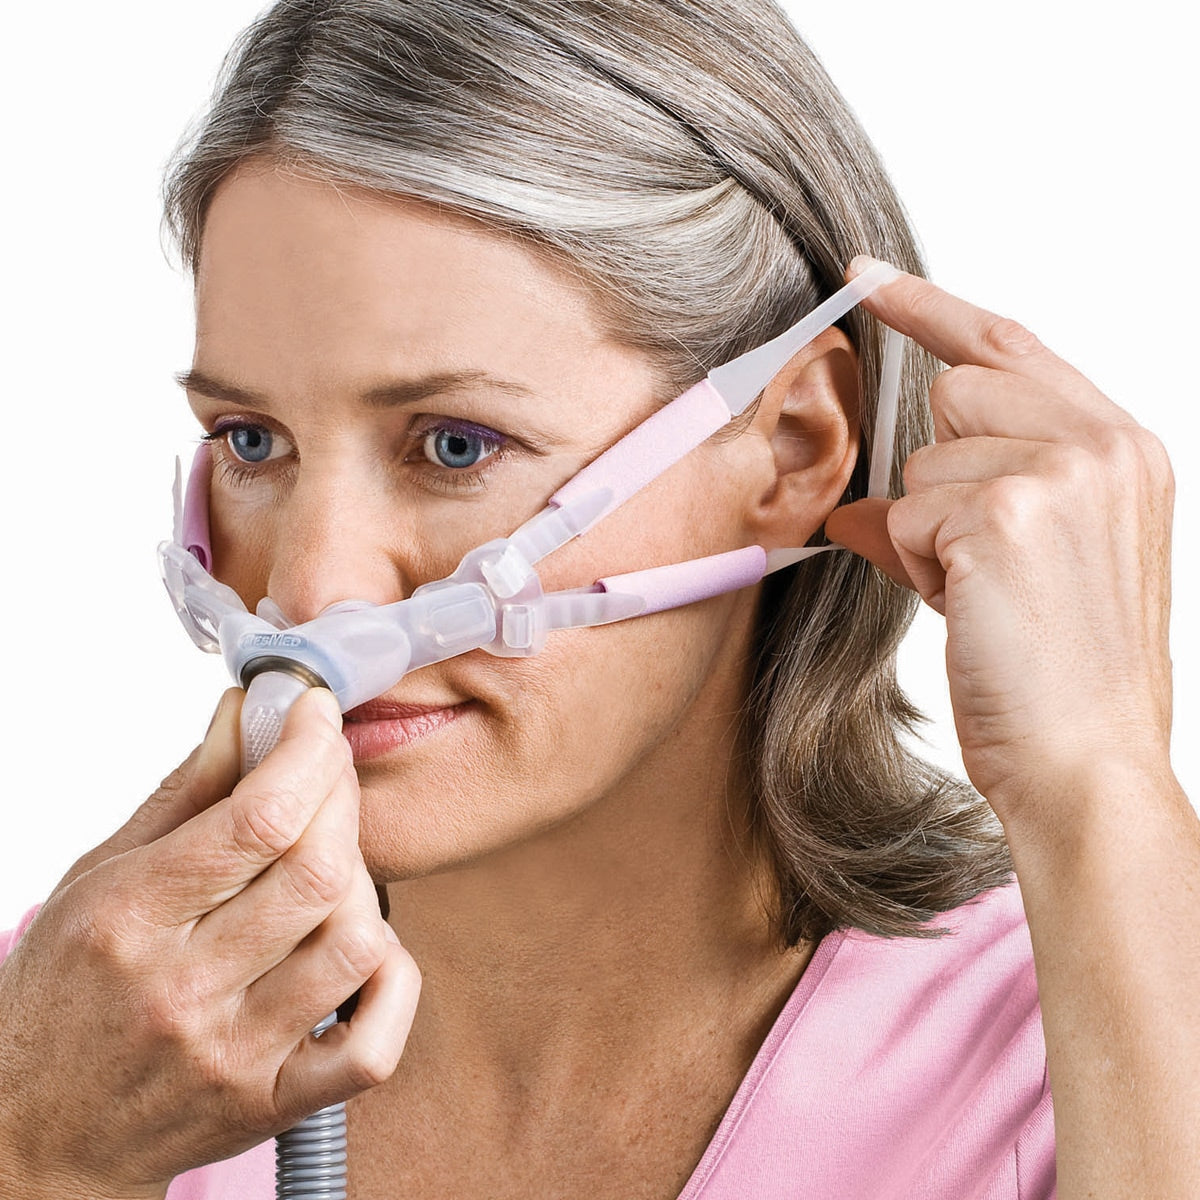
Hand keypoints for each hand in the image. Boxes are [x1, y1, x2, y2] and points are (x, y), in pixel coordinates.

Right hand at [0, 688, 420, 1199]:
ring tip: (331, 865)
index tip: (317, 715)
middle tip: (329, 771)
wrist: (28, 1135)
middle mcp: (183, 989)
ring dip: (362, 883)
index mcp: (130, 919)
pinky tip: (364, 948)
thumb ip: (185, 791)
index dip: (307, 751)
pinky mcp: (270, 1103)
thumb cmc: (62, 994)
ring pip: (355, 942)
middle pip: (316, 870)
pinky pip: (372, 1045)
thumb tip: (249, 712)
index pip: (257, 819)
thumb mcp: (98, 877)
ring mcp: (233, 1053)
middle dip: (341, 796)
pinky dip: (392, 984)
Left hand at [826, 260, 1175, 826]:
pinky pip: (905, 511)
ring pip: (921, 460)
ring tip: (984, 597)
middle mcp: (1104, 444)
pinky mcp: (1005, 515)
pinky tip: (969, 608)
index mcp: (1122, 447)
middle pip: (951, 394)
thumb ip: (958, 504)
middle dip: (936, 476)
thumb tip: (859, 503)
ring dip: (927, 532)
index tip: (864, 275)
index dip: (930, 307)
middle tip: (974, 561)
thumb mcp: (1026, 566)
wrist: (1085, 762)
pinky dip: (915, 562)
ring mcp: (1060, 473)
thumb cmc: (1056, 673)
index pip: (1008, 345)